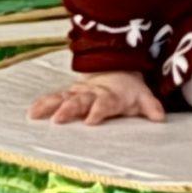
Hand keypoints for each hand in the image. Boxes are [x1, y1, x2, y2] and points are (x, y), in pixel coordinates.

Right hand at [30, 71, 163, 125]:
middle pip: (80, 100)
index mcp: (111, 95)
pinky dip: (42, 103)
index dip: (98, 110)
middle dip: (69, 109)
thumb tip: (159, 116)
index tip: (91, 120)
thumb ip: (150, 106)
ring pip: (63, 98)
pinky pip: (54, 98)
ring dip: (50, 106)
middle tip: (59, 119)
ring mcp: (78, 92)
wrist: (115, 71)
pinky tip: (31, 112)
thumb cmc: (128, 92)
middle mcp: (92, 93)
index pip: (105, 103)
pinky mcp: (68, 94)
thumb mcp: (143, 97)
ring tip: (36, 115)